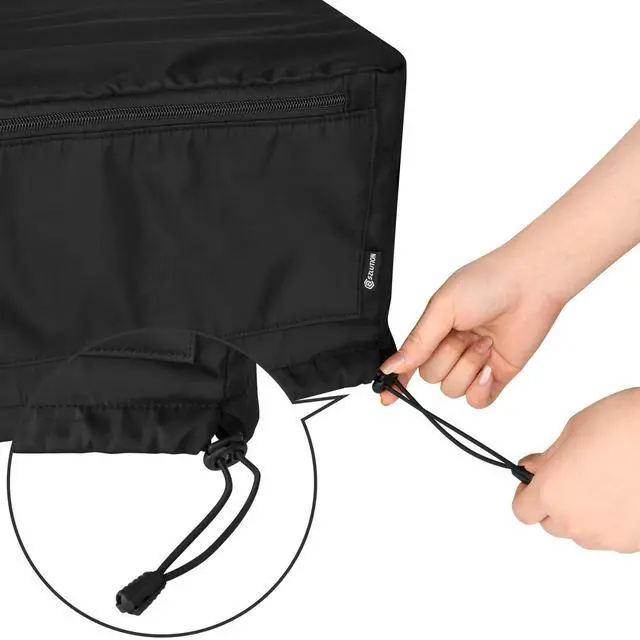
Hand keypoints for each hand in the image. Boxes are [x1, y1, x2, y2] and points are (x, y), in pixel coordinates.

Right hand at [380, 247, 563, 407]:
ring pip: (452, 390)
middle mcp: (451, 348)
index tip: (385, 396)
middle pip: (430, 377)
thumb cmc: (486, 284)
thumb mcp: (442, 309)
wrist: (531, 284)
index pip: (410, 361)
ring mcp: (474, 363)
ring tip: (484, 342)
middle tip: (465, 335)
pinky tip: (490, 366)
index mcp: (434, 330)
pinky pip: (477, 401)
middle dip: (445, 358)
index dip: (397, 379)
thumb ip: (417, 342)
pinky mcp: (497, 376)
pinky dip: (480, 387)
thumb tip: (391, 366)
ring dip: (467, 367)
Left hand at [513, 389, 639, 552]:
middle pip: (552, 524)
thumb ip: (547, 459)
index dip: (526, 495)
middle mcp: (576, 521)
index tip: (533, 482)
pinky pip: (611, 535)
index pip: (522, 511)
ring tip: (603, 481)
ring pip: (582, 532)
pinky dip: (612, 520)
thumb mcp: (572, 433)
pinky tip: (623, 493)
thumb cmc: (623, 425)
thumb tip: (531, 469)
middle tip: (572, 476)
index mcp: (552, 493)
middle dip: (555, 503)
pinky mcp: (635, 542)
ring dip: (584, 513)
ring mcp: (608, 536)